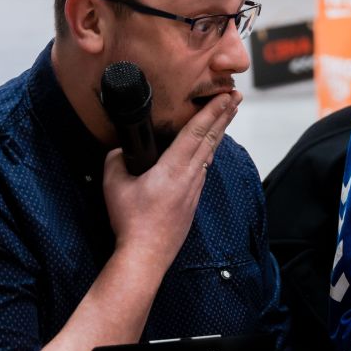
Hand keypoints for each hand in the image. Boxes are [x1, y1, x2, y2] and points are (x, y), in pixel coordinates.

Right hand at [103, 90, 240, 273]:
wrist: (146, 254)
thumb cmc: (131, 221)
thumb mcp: (114, 184)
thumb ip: (116, 160)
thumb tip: (121, 151)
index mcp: (174, 168)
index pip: (196, 132)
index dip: (211, 111)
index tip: (224, 96)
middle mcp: (190, 175)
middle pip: (211, 138)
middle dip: (224, 115)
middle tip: (236, 97)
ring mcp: (194, 188)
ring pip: (209, 153)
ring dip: (219, 131)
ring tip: (227, 115)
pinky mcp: (192, 200)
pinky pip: (203, 168)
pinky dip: (209, 150)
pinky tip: (209, 147)